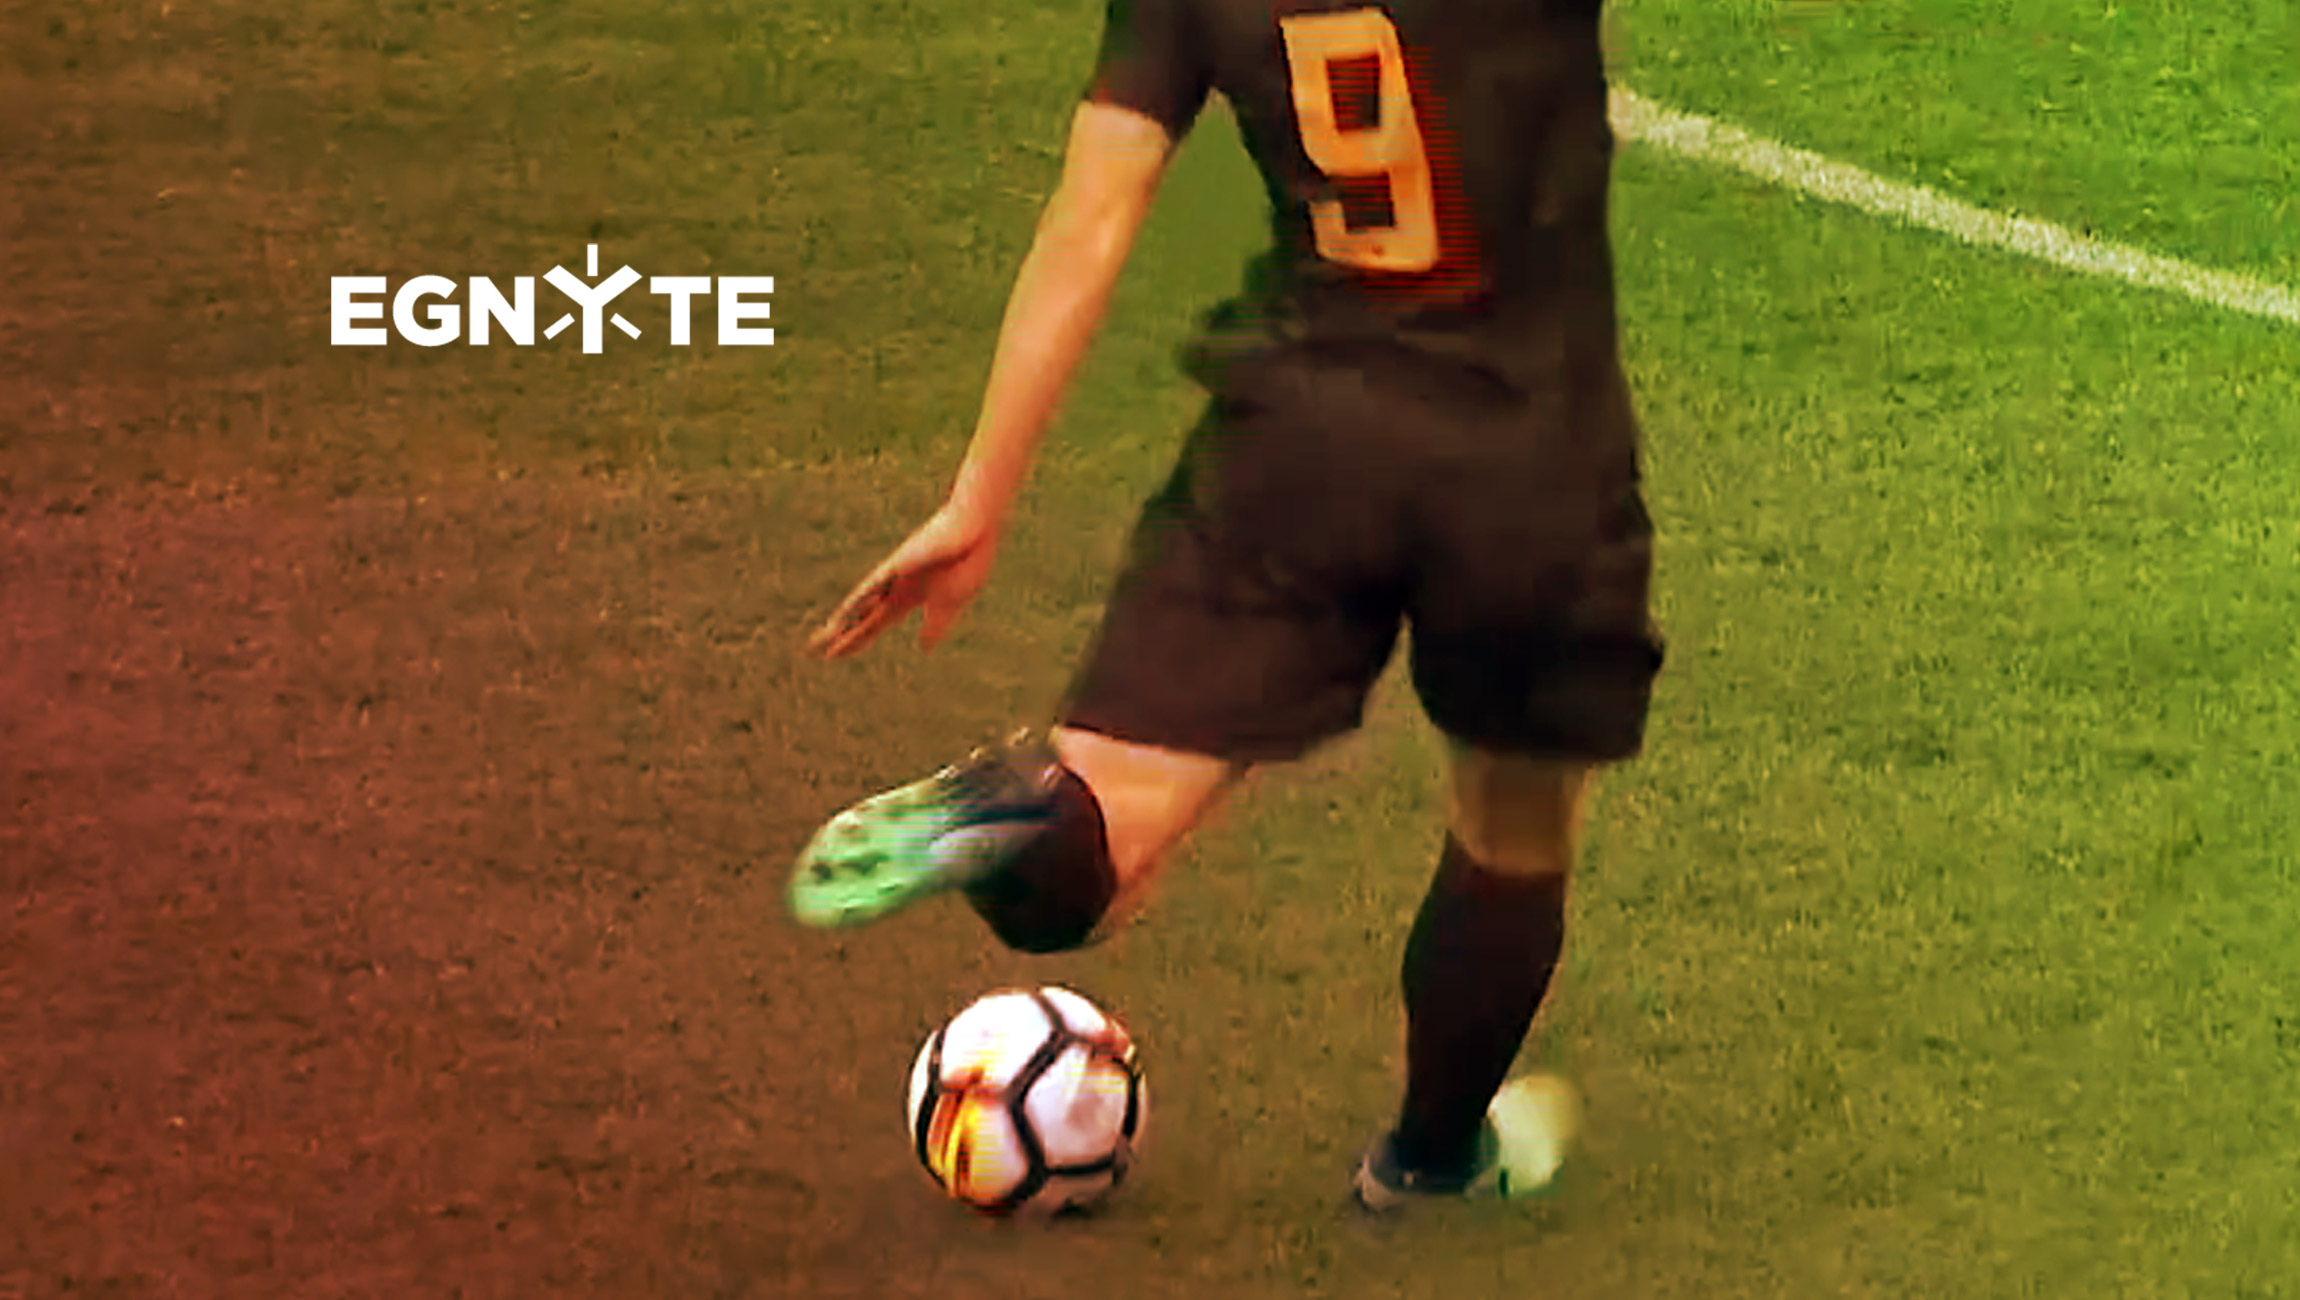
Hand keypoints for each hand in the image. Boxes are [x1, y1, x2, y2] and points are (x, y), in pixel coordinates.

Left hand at [807, 502, 1000, 658]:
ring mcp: (892, 575)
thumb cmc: (968, 560)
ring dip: (842, 624)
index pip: (874, 624)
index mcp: (908, 598)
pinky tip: (841, 617)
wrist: (975, 530)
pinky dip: (857, 604)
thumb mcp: (950, 605)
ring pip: (860, 604)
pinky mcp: (897, 564)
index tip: (835, 655)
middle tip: (811, 652)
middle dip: (840, 637)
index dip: (856, 641)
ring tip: (819, 641)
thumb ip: (935, 626)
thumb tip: (924, 648)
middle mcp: (893, 587)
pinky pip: (872, 588)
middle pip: (861, 618)